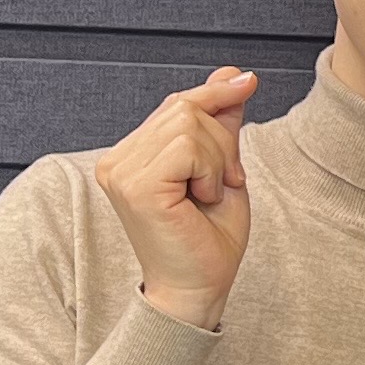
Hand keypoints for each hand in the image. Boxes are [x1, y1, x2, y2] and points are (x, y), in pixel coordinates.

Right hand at [94, 67, 255, 327]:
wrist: (199, 290)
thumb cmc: (208, 239)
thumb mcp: (222, 168)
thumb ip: (220, 123)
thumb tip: (232, 73)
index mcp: (130, 156)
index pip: (175, 104)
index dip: (214, 93)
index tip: (248, 82)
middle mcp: (116, 161)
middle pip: (183, 107)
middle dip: (221, 141)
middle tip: (224, 183)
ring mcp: (121, 172)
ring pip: (187, 123)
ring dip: (218, 160)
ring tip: (209, 195)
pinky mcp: (136, 186)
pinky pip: (186, 146)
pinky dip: (210, 170)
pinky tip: (202, 200)